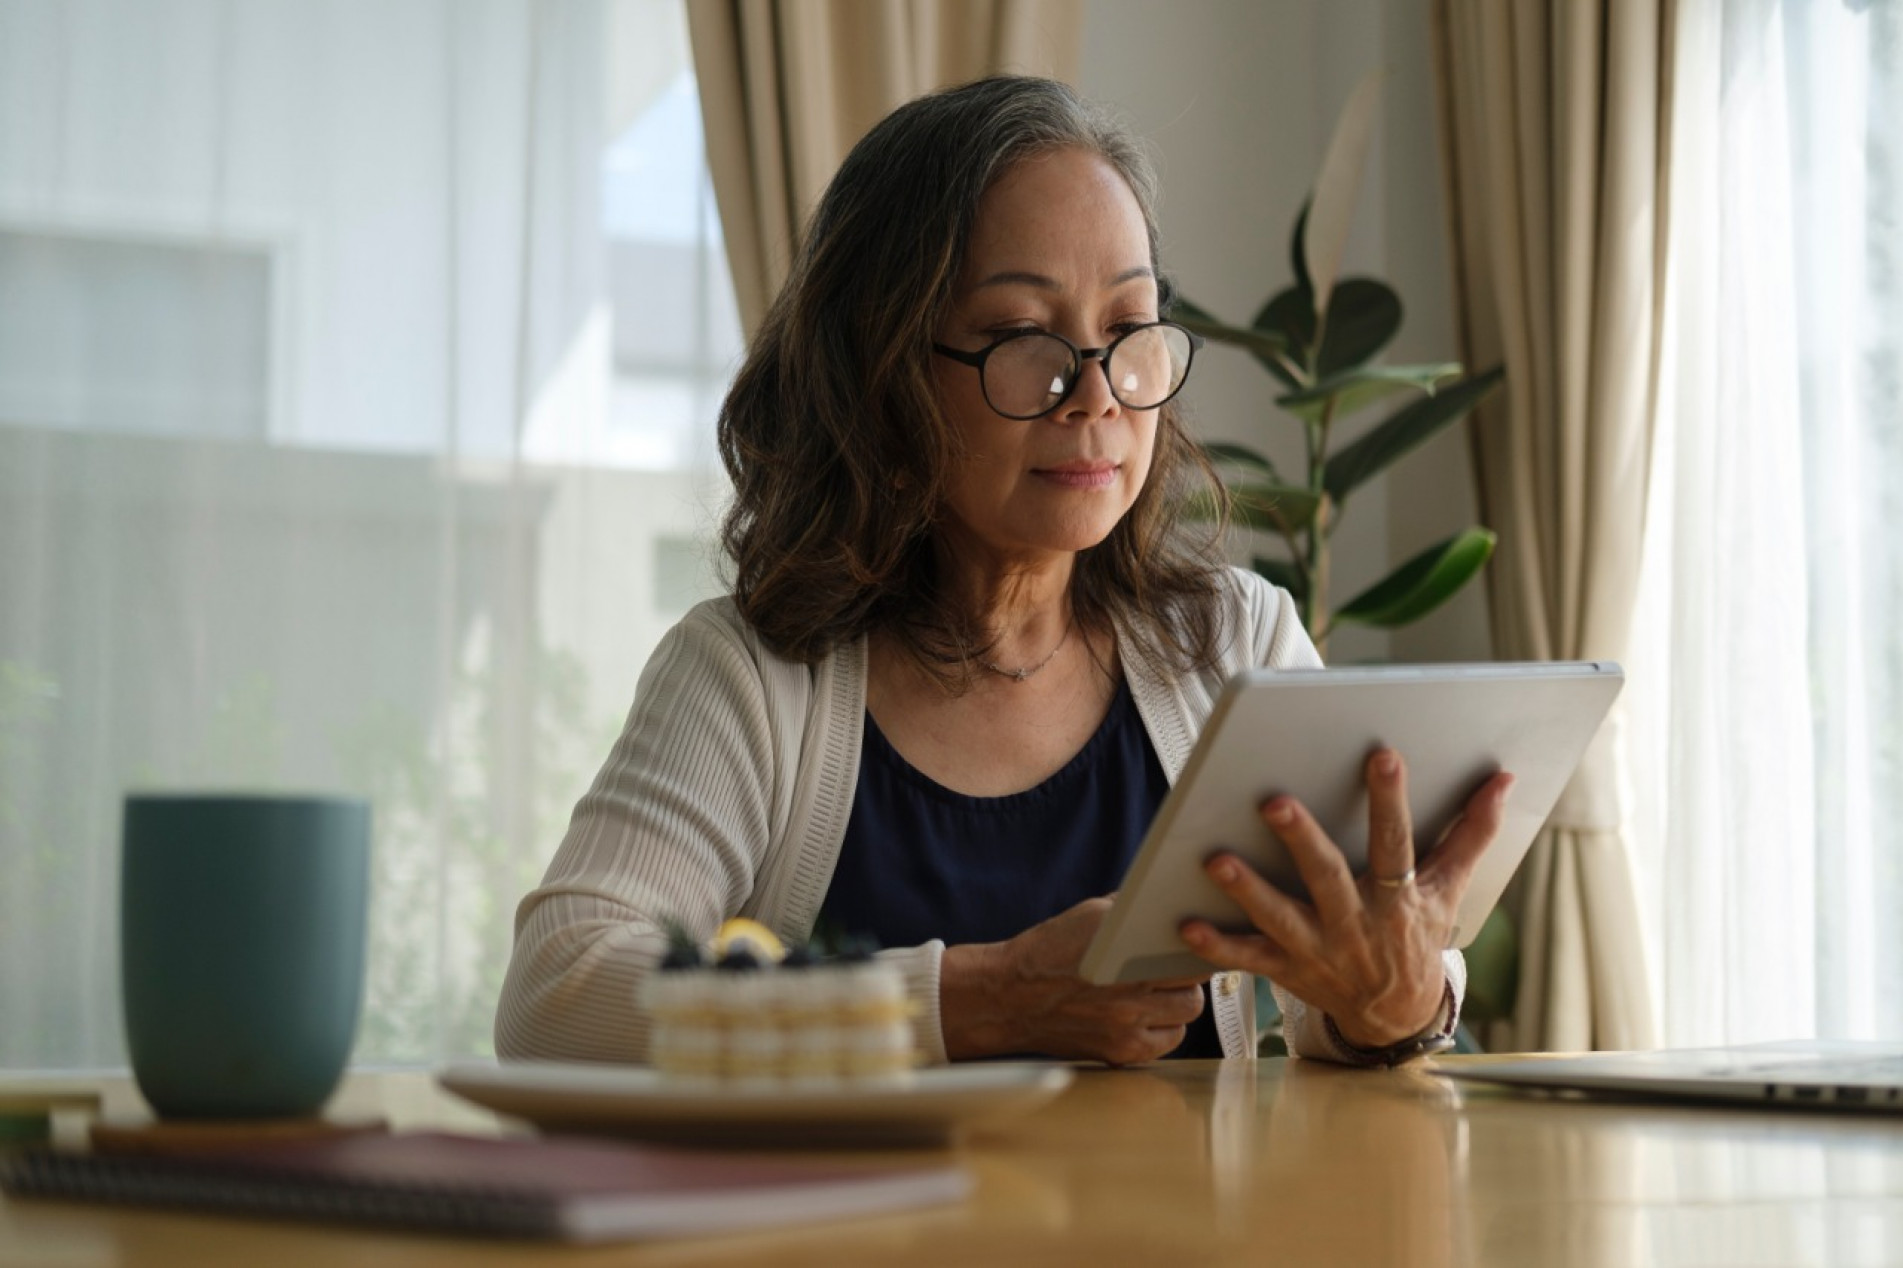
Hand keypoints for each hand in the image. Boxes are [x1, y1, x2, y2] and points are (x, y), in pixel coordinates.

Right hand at [940, 897, 1209, 1064]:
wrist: (1008, 998)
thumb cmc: (1049, 951)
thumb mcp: (1092, 915)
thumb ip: (1134, 911)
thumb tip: (1172, 905)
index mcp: (1123, 942)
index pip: (1191, 945)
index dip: (1199, 944)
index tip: (1198, 941)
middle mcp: (1130, 983)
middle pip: (1195, 981)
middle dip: (1190, 972)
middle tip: (1179, 966)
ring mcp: (1128, 1022)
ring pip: (1188, 1012)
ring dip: (1180, 1001)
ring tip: (1164, 991)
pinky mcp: (1121, 1051)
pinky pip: (1168, 1042)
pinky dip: (1164, 1029)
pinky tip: (1148, 1015)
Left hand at [1178, 749, 1512, 1047]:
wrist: (1397, 1015)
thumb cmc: (1418, 935)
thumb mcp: (1450, 889)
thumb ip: (1471, 833)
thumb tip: (1504, 779)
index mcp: (1397, 898)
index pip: (1398, 843)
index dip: (1392, 801)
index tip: (1383, 755)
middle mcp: (1356, 924)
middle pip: (1328, 877)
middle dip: (1302, 841)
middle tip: (1273, 801)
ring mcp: (1319, 949)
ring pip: (1281, 918)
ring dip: (1248, 891)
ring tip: (1215, 859)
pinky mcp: (1288, 970)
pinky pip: (1249, 960)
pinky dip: (1217, 947)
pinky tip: (1187, 924)